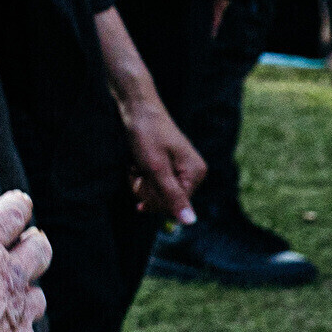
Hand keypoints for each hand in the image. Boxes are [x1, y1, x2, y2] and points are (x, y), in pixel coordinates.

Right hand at [0, 191, 50, 331]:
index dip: (16, 207)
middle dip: (33, 245)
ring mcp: (19, 317)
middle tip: (21, 247)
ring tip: (0, 300)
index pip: (12, 212)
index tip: (19, 204)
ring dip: (23, 294)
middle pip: (40, 250)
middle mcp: (7, 277)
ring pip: (36, 296)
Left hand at [120, 92, 206, 225]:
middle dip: (145, 190)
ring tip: (135, 164)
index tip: (140, 179)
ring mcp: (181, 170)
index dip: (152, 198)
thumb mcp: (156, 168)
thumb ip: (172, 196)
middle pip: (165, 201)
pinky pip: (153, 183)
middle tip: (136, 169)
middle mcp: (193, 173)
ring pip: (156, 193)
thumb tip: (190, 222)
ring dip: (140, 182)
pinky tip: (136, 163)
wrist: (137, 108)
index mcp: (196, 174)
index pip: (174, 206)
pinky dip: (140, 176)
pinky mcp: (169, 166)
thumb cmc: (146, 134)